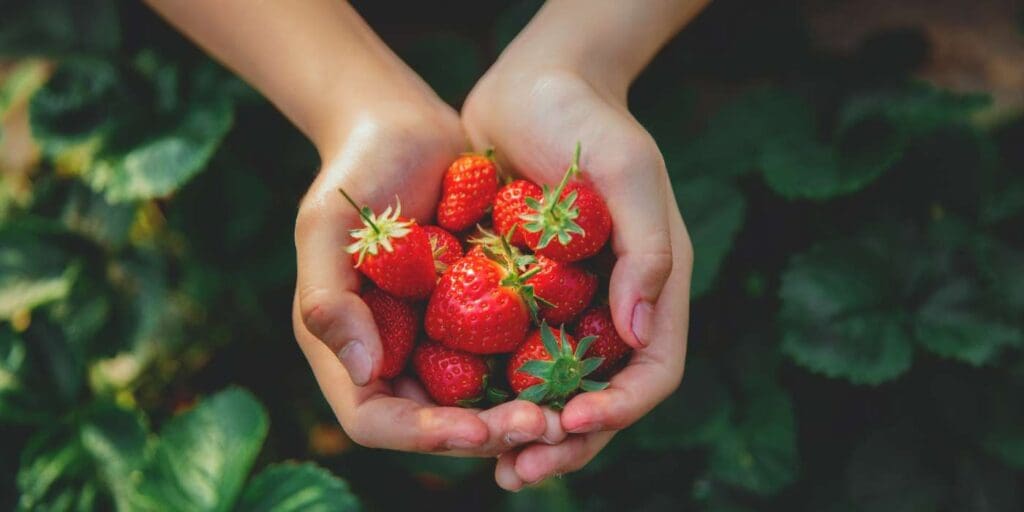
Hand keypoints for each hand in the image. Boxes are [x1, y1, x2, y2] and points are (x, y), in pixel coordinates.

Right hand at [292, 99, 556, 455]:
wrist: (405, 127)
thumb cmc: (356, 171)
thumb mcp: (327, 227)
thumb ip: (328, 298)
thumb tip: (361, 372)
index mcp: (347, 346)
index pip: (375, 419)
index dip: (424, 434)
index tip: (478, 430)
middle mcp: (392, 354)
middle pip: (436, 423)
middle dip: (487, 432)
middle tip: (543, 425)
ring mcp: (436, 338)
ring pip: (478, 400)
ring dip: (519, 412)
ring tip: (566, 409)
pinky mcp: (477, 315)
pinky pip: (506, 356)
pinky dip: (536, 370)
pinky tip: (577, 366)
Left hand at [462, 58, 693, 487]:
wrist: (530, 85)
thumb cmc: (586, 121)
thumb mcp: (628, 172)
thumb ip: (647, 250)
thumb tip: (640, 334)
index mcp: (652, 286)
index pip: (651, 371)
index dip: (618, 408)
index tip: (570, 420)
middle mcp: (613, 307)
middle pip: (602, 397)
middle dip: (567, 441)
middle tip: (519, 470)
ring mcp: (567, 305)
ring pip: (555, 389)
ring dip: (528, 432)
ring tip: (492, 464)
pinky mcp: (521, 296)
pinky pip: (510, 357)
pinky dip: (492, 391)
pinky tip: (458, 412)